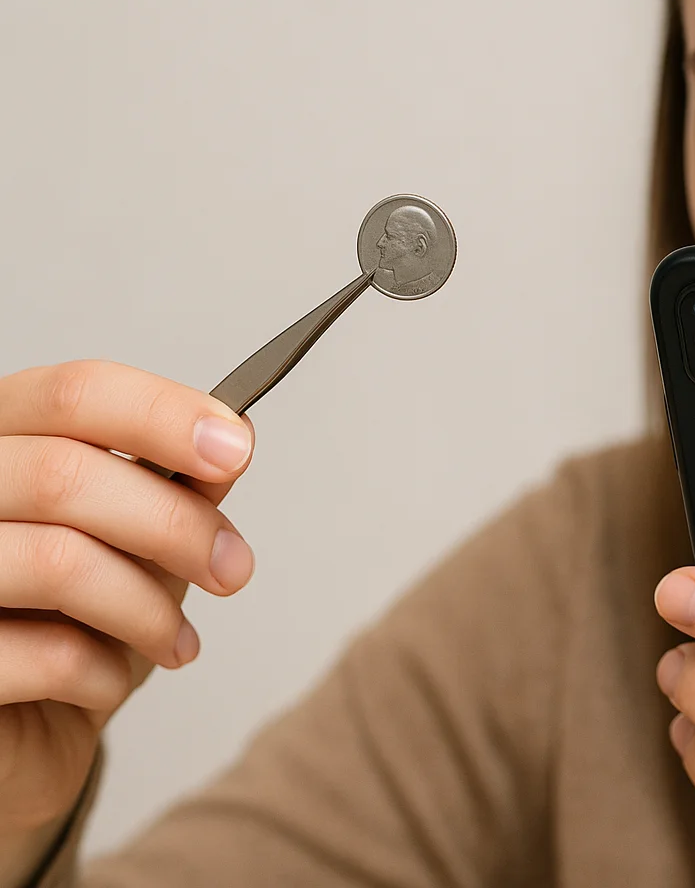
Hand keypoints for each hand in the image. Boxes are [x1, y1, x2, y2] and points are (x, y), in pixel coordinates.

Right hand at [0, 361, 255, 845]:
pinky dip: (103, 672)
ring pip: (59, 561)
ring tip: (178, 642)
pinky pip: (43, 654)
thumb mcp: (128, 545)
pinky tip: (109, 680)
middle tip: (233, 569)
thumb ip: (170, 488)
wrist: (11, 734)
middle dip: (176, 525)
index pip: (73, 394)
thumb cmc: (60, 624)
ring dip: (148, 610)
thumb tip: (233, 439)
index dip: (163, 414)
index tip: (237, 448)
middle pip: (67, 475)